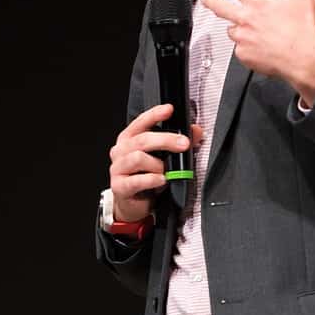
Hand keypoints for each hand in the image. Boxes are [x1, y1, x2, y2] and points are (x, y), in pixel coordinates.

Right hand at [109, 104, 204, 222]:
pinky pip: (136, 180)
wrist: (133, 204)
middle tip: (184, 144)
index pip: (141, 122)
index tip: (169, 110)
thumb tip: (196, 131)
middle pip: (142, 140)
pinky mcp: (119, 185)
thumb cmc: (146, 177)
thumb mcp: (162, 158)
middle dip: (166, 140)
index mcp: (129, 139)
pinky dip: (152, 180)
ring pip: (138, 158)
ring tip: (167, 172)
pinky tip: (161, 181)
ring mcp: (118, 168)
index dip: (154, 114)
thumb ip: (177, 142)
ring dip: (158, 165)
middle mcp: (121, 151)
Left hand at [200, 0, 314, 106]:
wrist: (306, 61)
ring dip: (238, 28)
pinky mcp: (244, 56)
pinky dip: (247, 47)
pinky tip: (261, 47)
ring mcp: (243, 39)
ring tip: (255, 31)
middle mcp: (246, 19)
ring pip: (232, 30)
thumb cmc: (306, 29)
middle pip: (220, 7)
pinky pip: (240, 50)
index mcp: (258, 3)